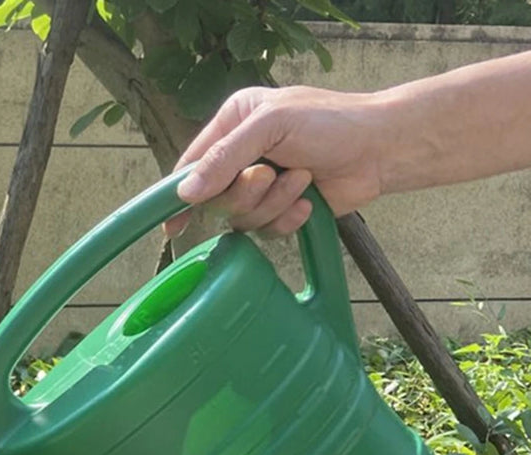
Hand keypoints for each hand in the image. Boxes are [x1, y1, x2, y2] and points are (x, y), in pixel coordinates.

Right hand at [165, 85, 385, 238]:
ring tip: (302, 181)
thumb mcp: (271, 127)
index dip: (179, 194)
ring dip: (273, 204)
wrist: (381, 149)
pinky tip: (308, 203)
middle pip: (214, 198)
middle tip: (270, 175)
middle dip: (245, 193)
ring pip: (240, 218)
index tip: (172, 224)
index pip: (192, 164)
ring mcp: (261, 186)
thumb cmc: (331, 123)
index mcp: (233, 123)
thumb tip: (185, 194)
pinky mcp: (280, 210)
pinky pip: (265, 232)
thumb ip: (225, 158)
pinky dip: (288, 220)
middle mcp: (242, 155)